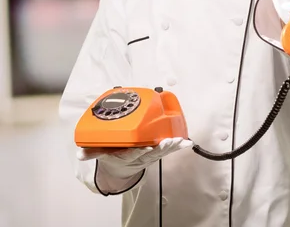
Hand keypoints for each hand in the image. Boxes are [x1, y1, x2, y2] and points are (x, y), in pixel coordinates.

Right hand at [77, 137, 192, 179]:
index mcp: (126, 156)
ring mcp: (149, 155)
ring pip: (162, 152)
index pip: (133, 154)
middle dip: (161, 148)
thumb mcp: (100, 154)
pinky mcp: (156, 152)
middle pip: (152, 153)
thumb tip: (81, 154)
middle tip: (169, 142)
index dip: (139, 152)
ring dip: (171, 146)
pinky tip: (187, 142)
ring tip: (180, 142)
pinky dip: (178, 146)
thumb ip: (91, 153)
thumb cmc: (112, 156)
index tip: (145, 148)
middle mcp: (140, 157)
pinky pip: (168, 150)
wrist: (119, 168)